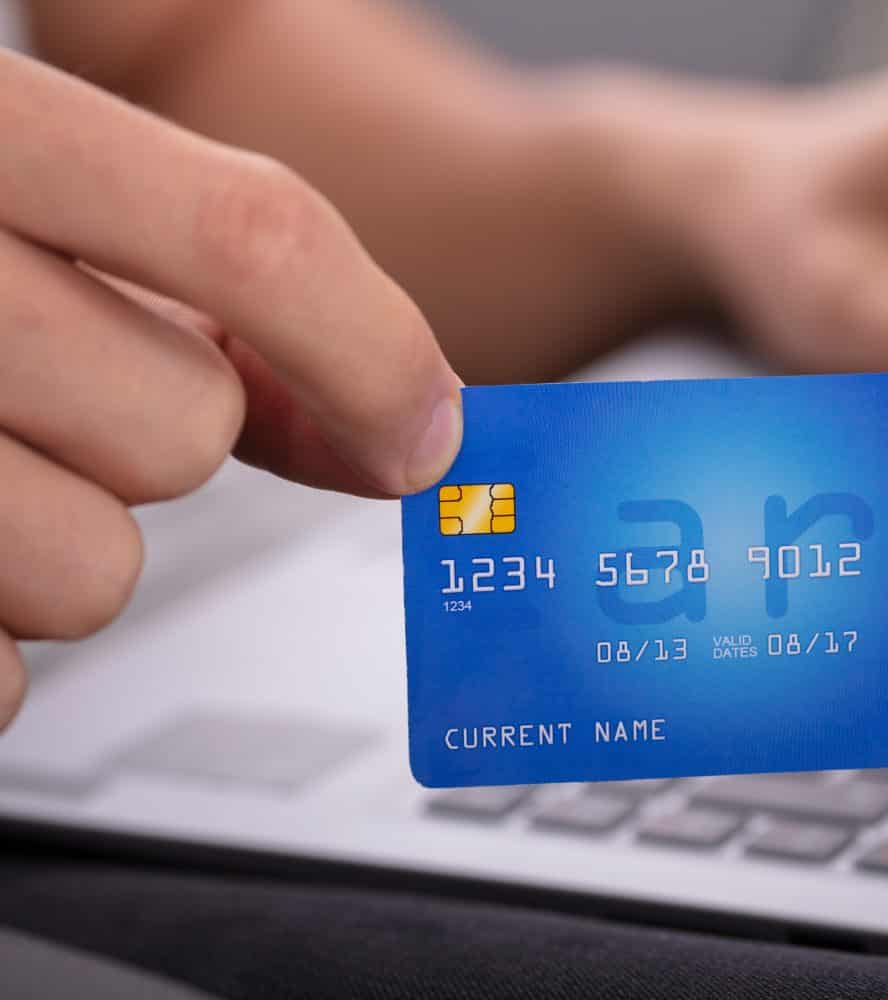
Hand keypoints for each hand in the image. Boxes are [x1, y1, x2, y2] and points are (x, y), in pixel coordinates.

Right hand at [0, 52, 463, 729]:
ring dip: (49, 538)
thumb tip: (395, 415)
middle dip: (145, 429)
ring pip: (90, 571)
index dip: (373, 351)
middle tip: (38, 388)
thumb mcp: (17, 175)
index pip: (248, 234)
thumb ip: (204, 268)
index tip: (419, 433)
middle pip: (181, 431)